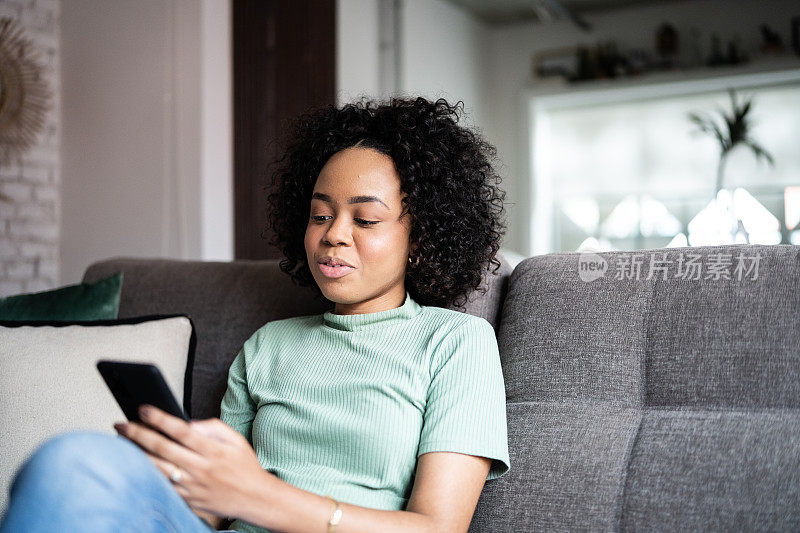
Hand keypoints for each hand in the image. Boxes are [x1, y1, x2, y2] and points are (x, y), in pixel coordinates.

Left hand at [113, 405, 275, 519]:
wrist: (254, 499)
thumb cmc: (245, 467)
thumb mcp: (237, 440)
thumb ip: (214, 427)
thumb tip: (189, 424)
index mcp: (213, 451)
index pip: (181, 431)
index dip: (160, 419)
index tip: (143, 409)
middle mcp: (201, 468)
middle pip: (163, 448)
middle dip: (138, 434)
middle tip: (121, 424)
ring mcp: (192, 486)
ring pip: (157, 468)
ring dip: (136, 454)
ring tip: (121, 442)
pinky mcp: (187, 499)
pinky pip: (161, 486)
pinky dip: (146, 474)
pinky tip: (135, 464)